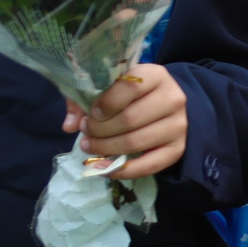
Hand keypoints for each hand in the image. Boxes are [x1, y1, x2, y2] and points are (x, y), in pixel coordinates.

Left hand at [64, 64, 186, 178]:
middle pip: (130, 119)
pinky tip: (103, 168)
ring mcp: (179, 125)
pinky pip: (148, 166)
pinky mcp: (178, 149)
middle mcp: (173, 99)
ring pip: (136, 142)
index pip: (130, 87)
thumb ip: (86, 99)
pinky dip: (122, 170)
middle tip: (86, 132)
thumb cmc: (132, 93)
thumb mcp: (112, 86)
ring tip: (90, 146)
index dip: (105, 103)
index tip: (91, 113)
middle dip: (100, 130)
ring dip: (106, 148)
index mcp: (156, 76)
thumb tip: (69, 125)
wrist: (166, 104)